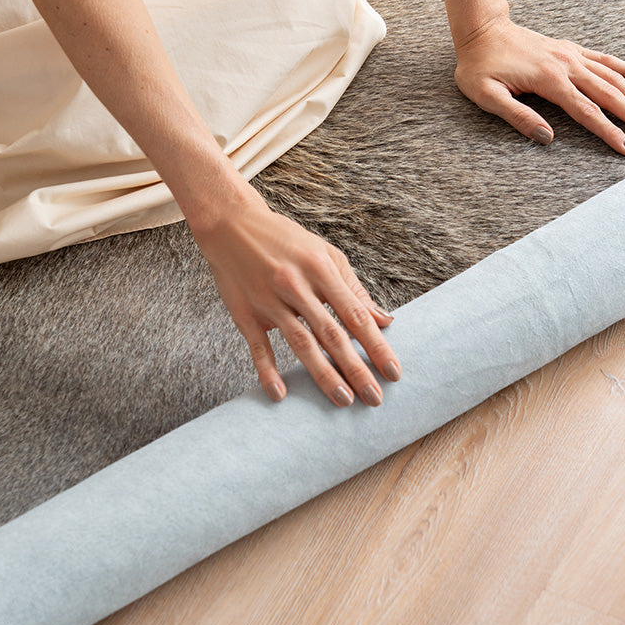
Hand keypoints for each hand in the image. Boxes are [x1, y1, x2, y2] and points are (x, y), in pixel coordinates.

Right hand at [190, 191, 401, 407]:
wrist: (232, 225)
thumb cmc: (285, 241)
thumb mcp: (325, 254)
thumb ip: (354, 288)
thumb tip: (384, 320)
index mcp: (321, 269)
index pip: (355, 315)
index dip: (376, 345)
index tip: (393, 372)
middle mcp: (296, 285)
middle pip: (331, 334)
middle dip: (356, 369)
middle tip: (374, 398)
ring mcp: (268, 300)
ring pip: (300, 343)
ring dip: (323, 374)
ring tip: (343, 400)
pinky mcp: (244, 313)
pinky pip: (258, 346)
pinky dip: (267, 370)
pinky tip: (280, 393)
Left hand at [453, 13, 624, 155]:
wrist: (481, 29)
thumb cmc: (478, 66)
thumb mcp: (487, 96)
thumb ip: (517, 117)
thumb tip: (547, 138)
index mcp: (549, 80)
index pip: (587, 112)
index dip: (609, 133)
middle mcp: (567, 65)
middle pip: (609, 95)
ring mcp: (571, 55)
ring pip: (614, 77)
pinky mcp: (570, 50)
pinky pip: (606, 60)